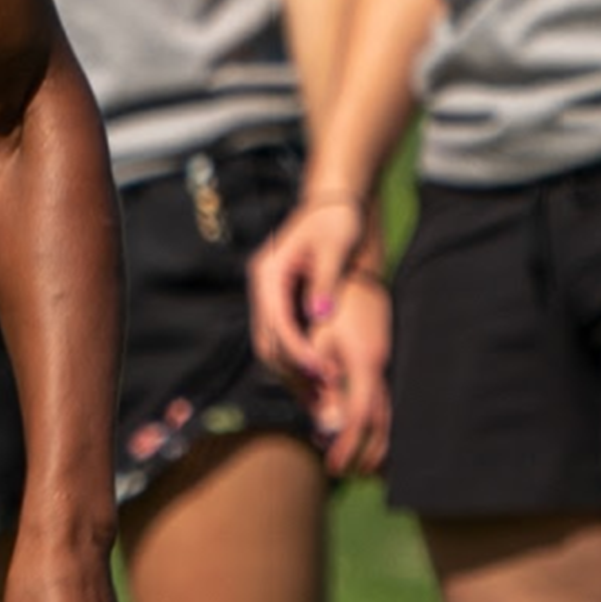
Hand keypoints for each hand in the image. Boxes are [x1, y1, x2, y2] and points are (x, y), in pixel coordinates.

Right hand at [250, 193, 368, 392]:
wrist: (336, 204)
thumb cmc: (338, 220)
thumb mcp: (335, 246)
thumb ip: (325, 282)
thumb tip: (319, 316)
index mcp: (268, 273)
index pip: (277, 323)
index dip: (299, 351)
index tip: (324, 372)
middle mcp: (262, 288)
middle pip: (267, 341)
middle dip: (293, 372)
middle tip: (323, 397)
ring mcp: (269, 296)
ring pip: (272, 346)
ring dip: (294, 372)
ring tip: (323, 395)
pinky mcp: (281, 303)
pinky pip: (283, 339)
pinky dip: (299, 360)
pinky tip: (321, 375)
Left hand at [308, 269, 391, 479]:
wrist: (351, 249)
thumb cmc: (329, 290)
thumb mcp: (320, 336)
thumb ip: (322, 380)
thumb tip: (326, 422)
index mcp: (364, 360)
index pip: (361, 416)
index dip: (348, 445)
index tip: (333, 467)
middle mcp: (378, 361)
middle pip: (380, 420)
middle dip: (365, 450)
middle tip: (349, 474)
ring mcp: (382, 355)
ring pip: (384, 407)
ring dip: (372, 437)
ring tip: (360, 461)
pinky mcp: (377, 348)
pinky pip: (379, 392)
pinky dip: (370, 415)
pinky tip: (353, 421)